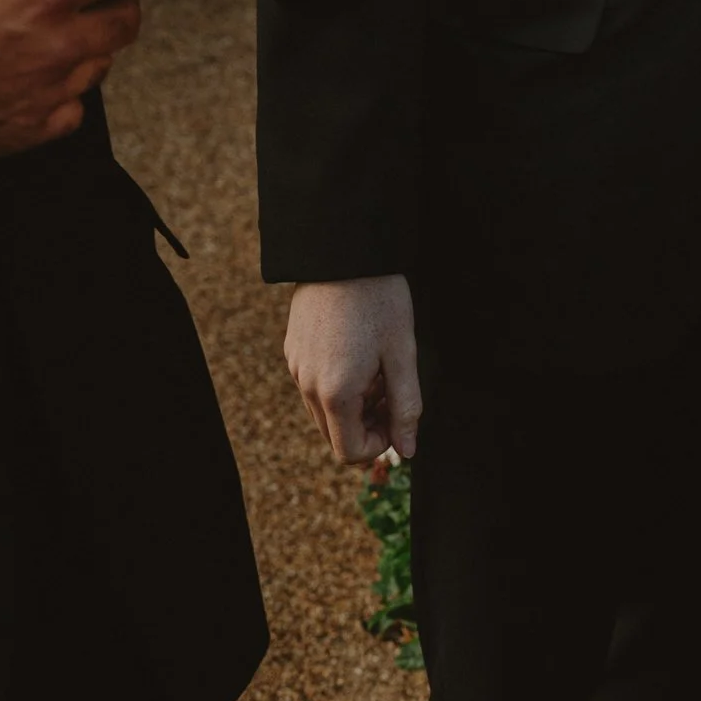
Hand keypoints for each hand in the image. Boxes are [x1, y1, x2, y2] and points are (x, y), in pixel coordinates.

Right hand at [285, 274, 421, 464]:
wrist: (345, 249)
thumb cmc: (379, 299)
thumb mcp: (402, 353)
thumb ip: (406, 407)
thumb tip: (408, 450)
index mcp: (335, 392)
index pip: (350, 451)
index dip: (380, 442)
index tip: (398, 413)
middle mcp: (306, 385)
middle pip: (335, 433)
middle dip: (367, 423)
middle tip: (391, 388)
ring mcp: (296, 365)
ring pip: (323, 409)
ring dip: (353, 403)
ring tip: (376, 365)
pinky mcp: (292, 348)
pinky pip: (313, 383)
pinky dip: (336, 382)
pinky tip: (357, 349)